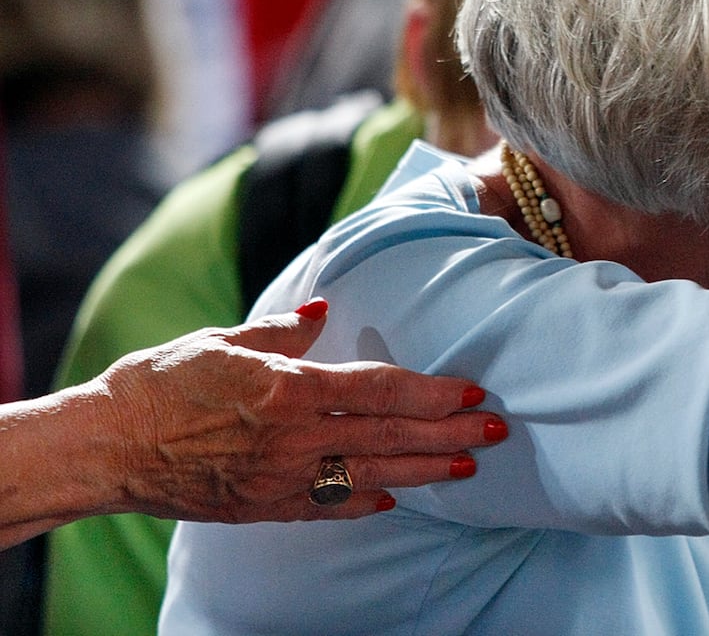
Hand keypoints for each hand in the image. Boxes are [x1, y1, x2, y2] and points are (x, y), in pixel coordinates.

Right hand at [97, 300, 504, 522]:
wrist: (103, 448)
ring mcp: (279, 478)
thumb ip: (281, 329)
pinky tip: (398, 495)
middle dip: (449, 432)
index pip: (380, 388)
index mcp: (287, 388)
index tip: (472, 391)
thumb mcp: (221, 339)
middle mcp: (293, 437)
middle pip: (389, 433)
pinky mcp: (261, 508)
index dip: (433, 391)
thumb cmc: (157, 384)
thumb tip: (325, 311)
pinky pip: (327, 505)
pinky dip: (366, 500)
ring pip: (370, 473)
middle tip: (496, 431)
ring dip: (424, 470)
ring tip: (467, 466)